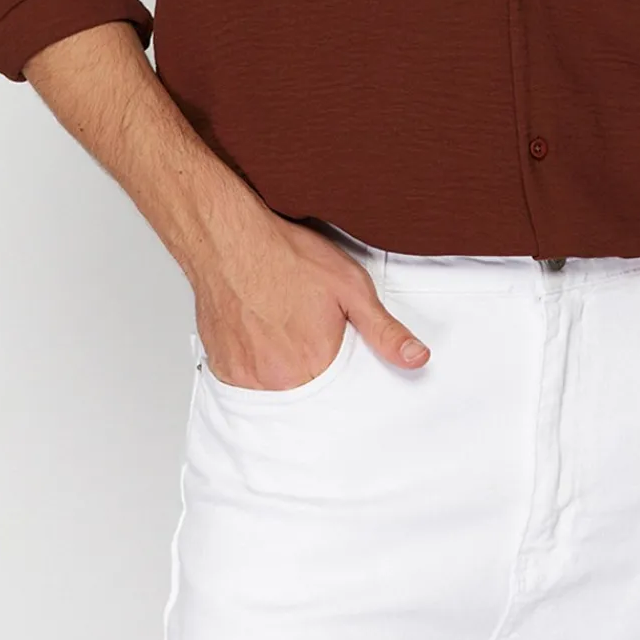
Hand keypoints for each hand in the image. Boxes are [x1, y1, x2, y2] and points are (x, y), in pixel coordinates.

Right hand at [193, 212, 429, 390]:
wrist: (229, 239)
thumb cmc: (286, 256)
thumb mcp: (350, 286)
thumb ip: (384, 330)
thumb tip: (416, 357)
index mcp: (314, 366)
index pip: (339, 400)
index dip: (343, 382)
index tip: (341, 366)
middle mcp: (276, 380)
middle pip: (306, 397)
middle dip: (315, 376)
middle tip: (309, 339)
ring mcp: (245, 376)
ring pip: (275, 392)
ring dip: (284, 373)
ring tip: (287, 334)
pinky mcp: (223, 366)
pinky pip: (246, 383)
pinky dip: (256, 368)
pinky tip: (262, 337)